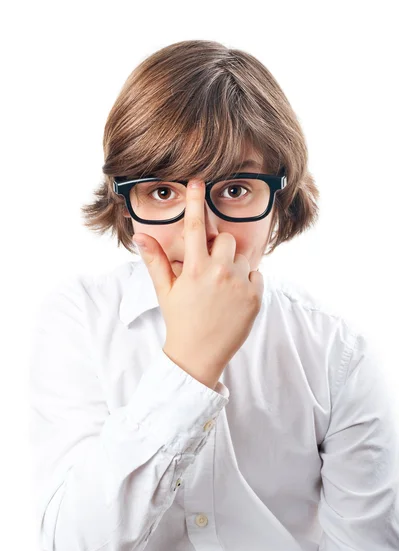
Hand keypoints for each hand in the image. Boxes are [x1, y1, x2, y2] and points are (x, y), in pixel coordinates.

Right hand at [133, 179, 263, 389]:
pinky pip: (256, 275)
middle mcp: (219, 273)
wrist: (199, 356)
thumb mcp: (165, 291)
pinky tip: (233, 298)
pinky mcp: (256, 297)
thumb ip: (155, 260)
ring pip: (242, 257)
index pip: (194, 227)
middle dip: (217, 247)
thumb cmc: (180, 321)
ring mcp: (240, 285)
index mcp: (195, 269)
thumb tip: (140, 236)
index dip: (195, 202)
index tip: (198, 182)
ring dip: (233, 265)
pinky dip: (247, 281)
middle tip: (209, 268)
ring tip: (221, 288)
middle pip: (224, 239)